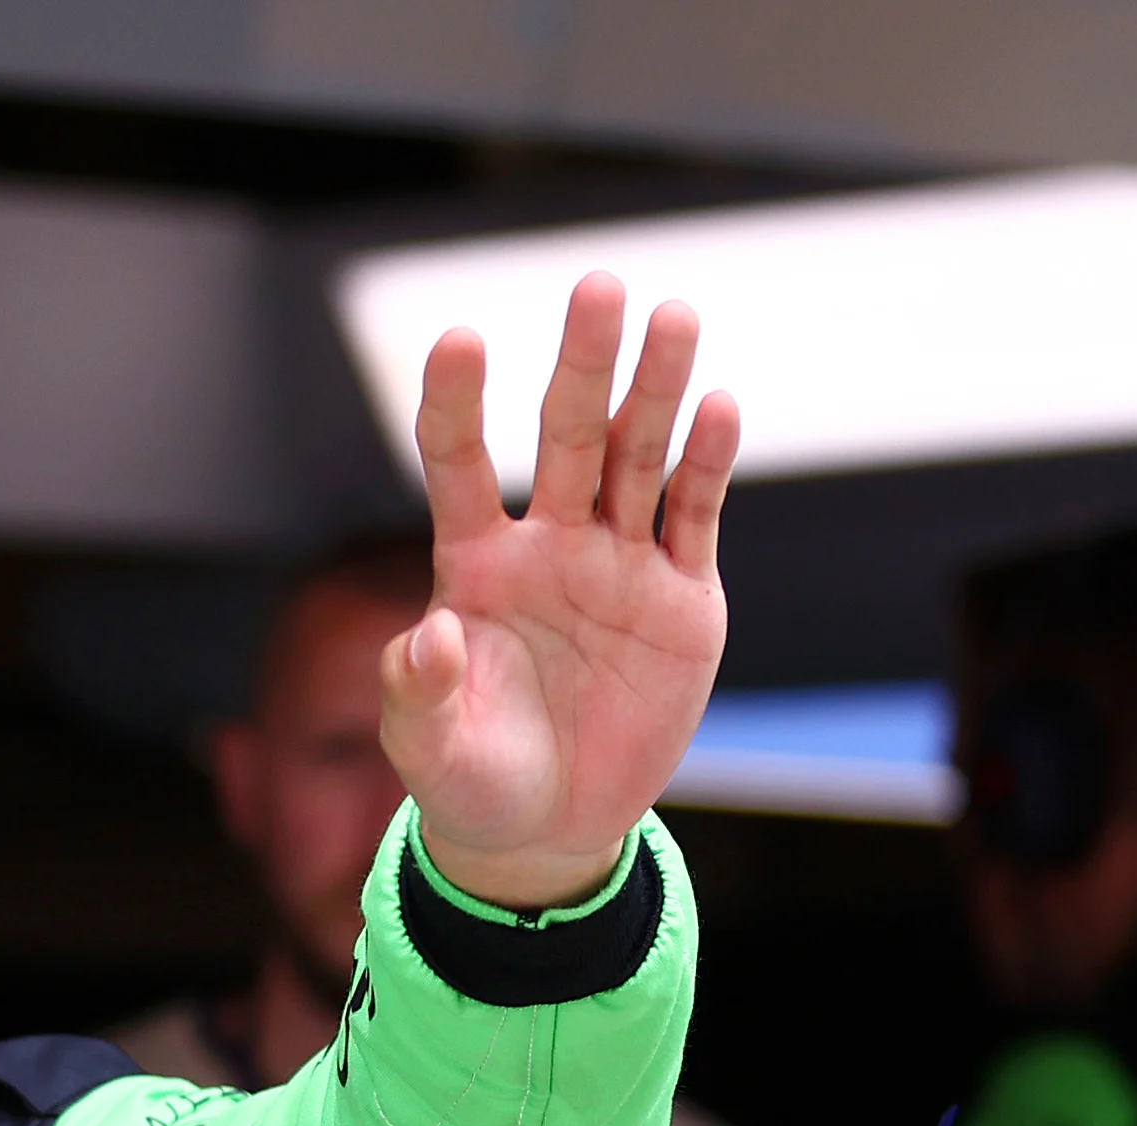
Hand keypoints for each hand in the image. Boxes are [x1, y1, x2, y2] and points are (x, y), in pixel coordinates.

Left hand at [384, 272, 737, 909]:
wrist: (549, 829)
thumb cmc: (470, 781)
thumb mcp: (428, 747)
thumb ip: (417, 691)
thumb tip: (425, 635)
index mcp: (473, 568)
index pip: (460, 464)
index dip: (458, 403)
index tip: (457, 339)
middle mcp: (547, 547)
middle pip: (567, 436)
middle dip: (582, 363)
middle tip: (597, 284)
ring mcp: (617, 566)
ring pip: (640, 458)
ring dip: (657, 389)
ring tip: (673, 314)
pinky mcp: (681, 600)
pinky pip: (693, 519)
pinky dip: (707, 464)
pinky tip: (719, 406)